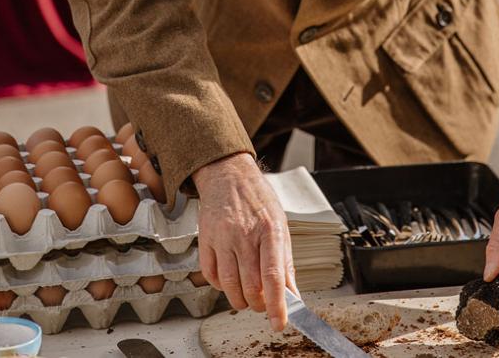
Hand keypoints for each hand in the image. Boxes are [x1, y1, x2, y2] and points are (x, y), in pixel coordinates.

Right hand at [192, 152, 297, 330]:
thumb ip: (286, 261)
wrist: (229, 176)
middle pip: (251, 286)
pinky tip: (230, 280)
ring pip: (230, 286)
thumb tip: (292, 294)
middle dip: (259, 304)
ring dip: (241, 300)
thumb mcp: (281, 224)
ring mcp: (223, 238)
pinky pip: (211, 276)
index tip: (279, 322)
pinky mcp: (206, 240)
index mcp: (270, 230)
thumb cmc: (258, 199)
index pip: (273, 275)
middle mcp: (245, 234)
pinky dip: (221, 286)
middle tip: (264, 303)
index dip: (277, 304)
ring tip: (248, 296)